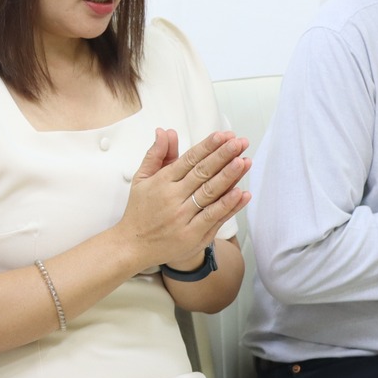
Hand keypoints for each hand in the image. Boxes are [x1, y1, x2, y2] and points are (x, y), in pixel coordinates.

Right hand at [117, 129, 250, 272]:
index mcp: (162, 182)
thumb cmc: (140, 211)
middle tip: (240, 143)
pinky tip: (242, 193)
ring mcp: (184, 218)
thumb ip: (156, 154)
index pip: (189, 160)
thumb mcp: (141, 179)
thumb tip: (164, 131)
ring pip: (210, 194)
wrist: (134, 246)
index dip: (207, 147)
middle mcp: (173, 198)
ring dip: (229, 177)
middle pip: (202, 173)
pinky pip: (214, 217)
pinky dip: (229, 205)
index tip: (223, 136)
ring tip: (244, 162)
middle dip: (223, 156)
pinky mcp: (193, 236)